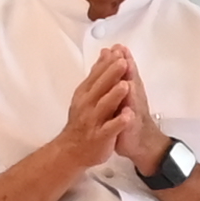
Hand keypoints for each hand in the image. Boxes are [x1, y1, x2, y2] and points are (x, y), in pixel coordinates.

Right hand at [63, 42, 142, 173]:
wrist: (72, 149)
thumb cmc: (83, 119)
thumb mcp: (87, 94)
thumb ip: (97, 75)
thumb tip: (105, 53)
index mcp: (85, 93)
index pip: (96, 75)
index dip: (107, 63)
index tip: (117, 51)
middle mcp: (88, 105)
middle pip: (100, 87)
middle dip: (111, 74)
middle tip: (123, 62)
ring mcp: (93, 121)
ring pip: (104, 106)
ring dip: (114, 95)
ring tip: (126, 85)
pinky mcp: (100, 137)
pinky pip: (110, 129)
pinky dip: (118, 122)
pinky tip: (128, 116)